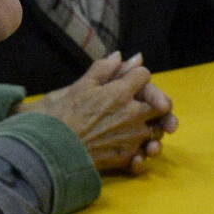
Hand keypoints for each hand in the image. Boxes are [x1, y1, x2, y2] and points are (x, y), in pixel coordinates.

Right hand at [17, 52, 175, 173]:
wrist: (51, 150)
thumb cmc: (61, 116)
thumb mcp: (80, 87)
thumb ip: (103, 70)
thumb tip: (121, 55)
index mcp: (120, 93)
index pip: (144, 75)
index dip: (138, 76)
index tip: (130, 80)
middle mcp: (132, 114)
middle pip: (162, 104)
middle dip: (156, 102)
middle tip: (145, 104)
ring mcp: (132, 137)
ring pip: (157, 130)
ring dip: (152, 128)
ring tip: (139, 129)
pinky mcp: (127, 157)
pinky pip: (145, 154)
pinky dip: (142, 152)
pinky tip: (133, 150)